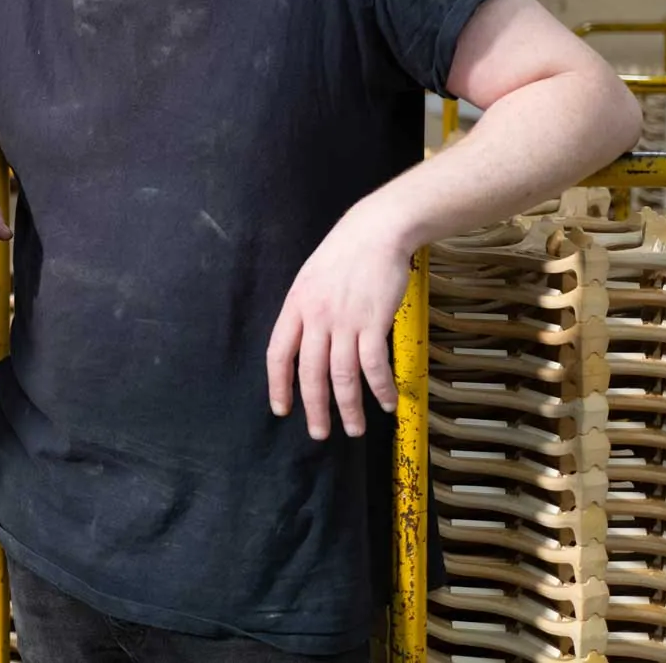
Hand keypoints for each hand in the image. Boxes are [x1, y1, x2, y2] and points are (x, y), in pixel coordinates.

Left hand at [266, 206, 414, 439]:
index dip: (278, 385)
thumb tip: (306, 343)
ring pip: (342, 376)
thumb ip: (306, 310)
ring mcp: (345, 321)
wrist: (377, 231)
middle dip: (315, 409)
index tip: (282, 409)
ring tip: (355, 429)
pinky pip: (374, 365)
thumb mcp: (311, 278)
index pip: (278, 354)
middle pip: (310, 373)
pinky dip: (380, 388)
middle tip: (319, 433)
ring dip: (349, 408)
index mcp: (295, 306)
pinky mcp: (373, 322)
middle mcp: (316, 317)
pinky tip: (386, 402)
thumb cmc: (345, 253)